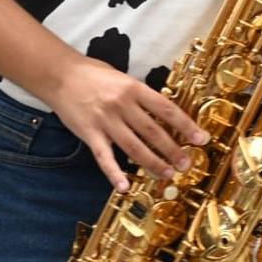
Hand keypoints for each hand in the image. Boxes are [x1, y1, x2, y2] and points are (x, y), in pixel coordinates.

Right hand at [43, 57, 209, 189]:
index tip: (201, 138)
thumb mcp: (122, 78)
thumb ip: (140, 96)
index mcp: (133, 88)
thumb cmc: (93, 74)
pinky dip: (114, 174)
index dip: (186, 125)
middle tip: (186, 164)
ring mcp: (105, 121)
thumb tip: (163, 114)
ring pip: (134, 147)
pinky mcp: (90, 134)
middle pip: (153, 132)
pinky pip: (104, 157)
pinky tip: (124, 187)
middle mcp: (122, 105)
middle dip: (173, 150)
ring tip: (167, 174)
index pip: (166, 109)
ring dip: (153, 163)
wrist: (60, 75)